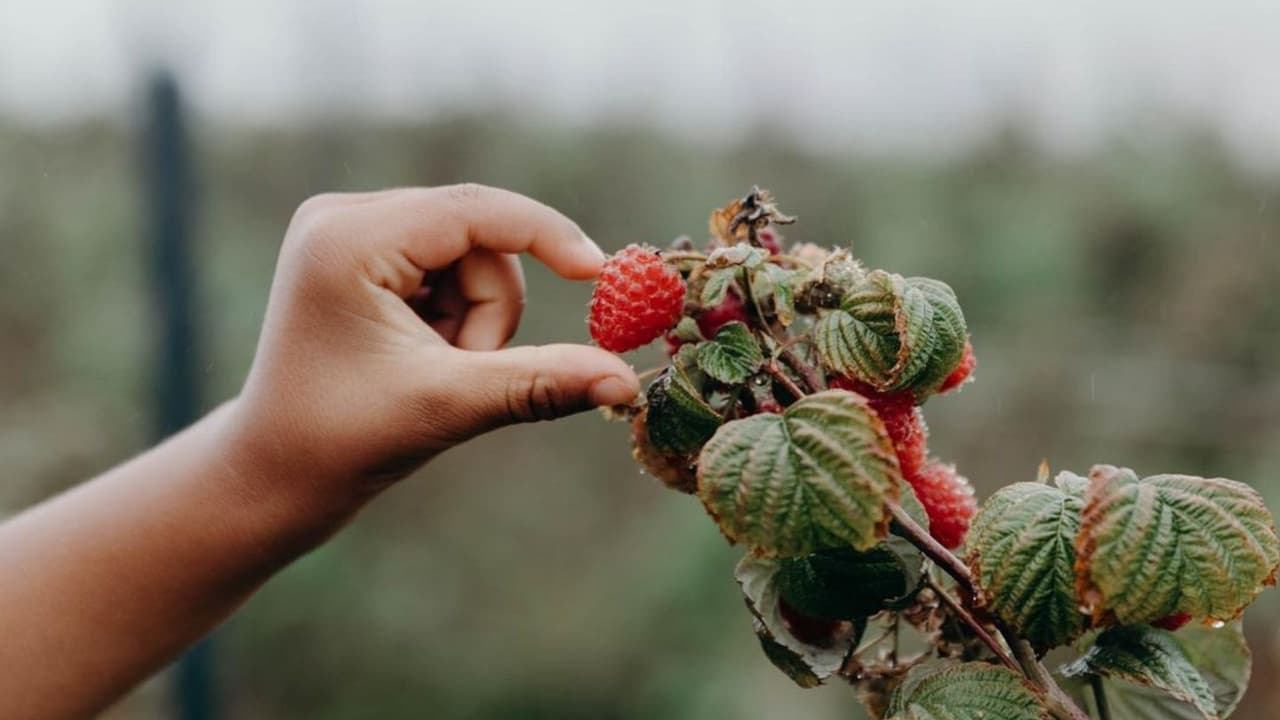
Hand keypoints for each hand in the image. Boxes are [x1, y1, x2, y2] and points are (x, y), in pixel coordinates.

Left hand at [227, 184, 638, 518]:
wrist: (273, 474)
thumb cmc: (342, 442)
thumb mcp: (448, 405)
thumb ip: (540, 382)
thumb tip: (626, 380)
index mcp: (347, 238)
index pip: (474, 210)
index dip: (546, 236)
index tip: (601, 275)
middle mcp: (343, 216)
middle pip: (479, 237)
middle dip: (488, 312)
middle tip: (462, 370)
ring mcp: (350, 231)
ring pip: (472, 257)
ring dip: (476, 321)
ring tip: (432, 372)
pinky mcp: (362, 253)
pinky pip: (450, 268)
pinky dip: (457, 318)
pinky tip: (418, 357)